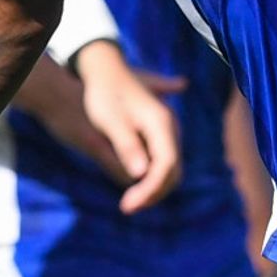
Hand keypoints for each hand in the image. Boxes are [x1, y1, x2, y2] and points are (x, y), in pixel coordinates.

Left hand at [74, 41, 183, 212]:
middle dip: (152, 192)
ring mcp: (166, 129)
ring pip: (169, 166)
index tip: (129, 205)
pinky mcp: (158, 132)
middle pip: (172, 168)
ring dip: (152, 186)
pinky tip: (134, 186)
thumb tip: (142, 174)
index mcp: (161, 123)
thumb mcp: (111, 121)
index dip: (150, 189)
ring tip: (130, 201)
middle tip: (127, 207)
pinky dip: (151, 176)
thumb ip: (127, 146)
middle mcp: (169, 126)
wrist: (104, 69)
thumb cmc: (105, 94)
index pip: (167, 165)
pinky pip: (162, 160)